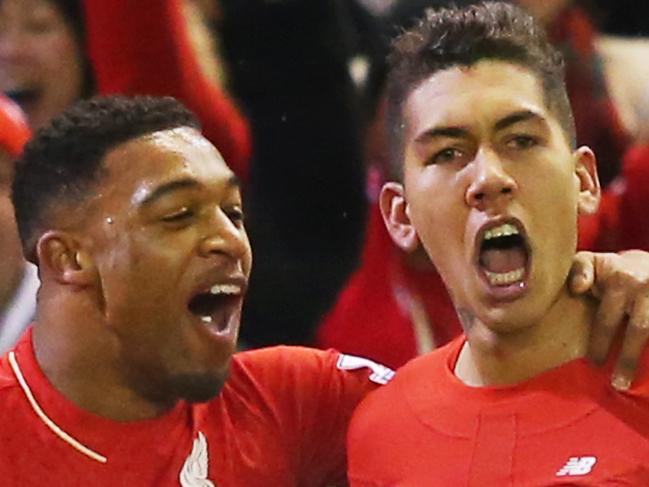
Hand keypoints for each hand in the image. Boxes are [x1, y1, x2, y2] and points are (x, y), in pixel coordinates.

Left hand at [569, 250, 648, 389]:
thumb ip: (578, 270)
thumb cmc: (613, 269)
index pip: (607, 319)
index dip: (600, 343)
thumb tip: (577, 287)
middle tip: (617, 384)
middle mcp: (644, 288)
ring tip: (629, 382)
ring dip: (641, 359)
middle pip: (639, 330)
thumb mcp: (592, 261)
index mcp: (620, 280)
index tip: (595, 364)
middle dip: (628, 359)